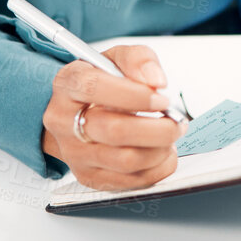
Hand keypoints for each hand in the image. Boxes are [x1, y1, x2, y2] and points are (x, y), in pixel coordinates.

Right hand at [41, 44, 182, 190]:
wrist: (76, 113)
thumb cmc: (100, 84)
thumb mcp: (116, 59)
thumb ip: (138, 59)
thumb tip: (156, 81)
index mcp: (68, 84)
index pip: (95, 88)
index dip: (133, 96)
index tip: (161, 99)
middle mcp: (64, 120)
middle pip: (113, 131)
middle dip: (156, 129)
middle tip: (176, 122)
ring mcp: (74, 152)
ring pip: (124, 160)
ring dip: (159, 150)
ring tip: (169, 136)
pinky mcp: (88, 175)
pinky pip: (130, 181)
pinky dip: (157, 168)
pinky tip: (161, 152)